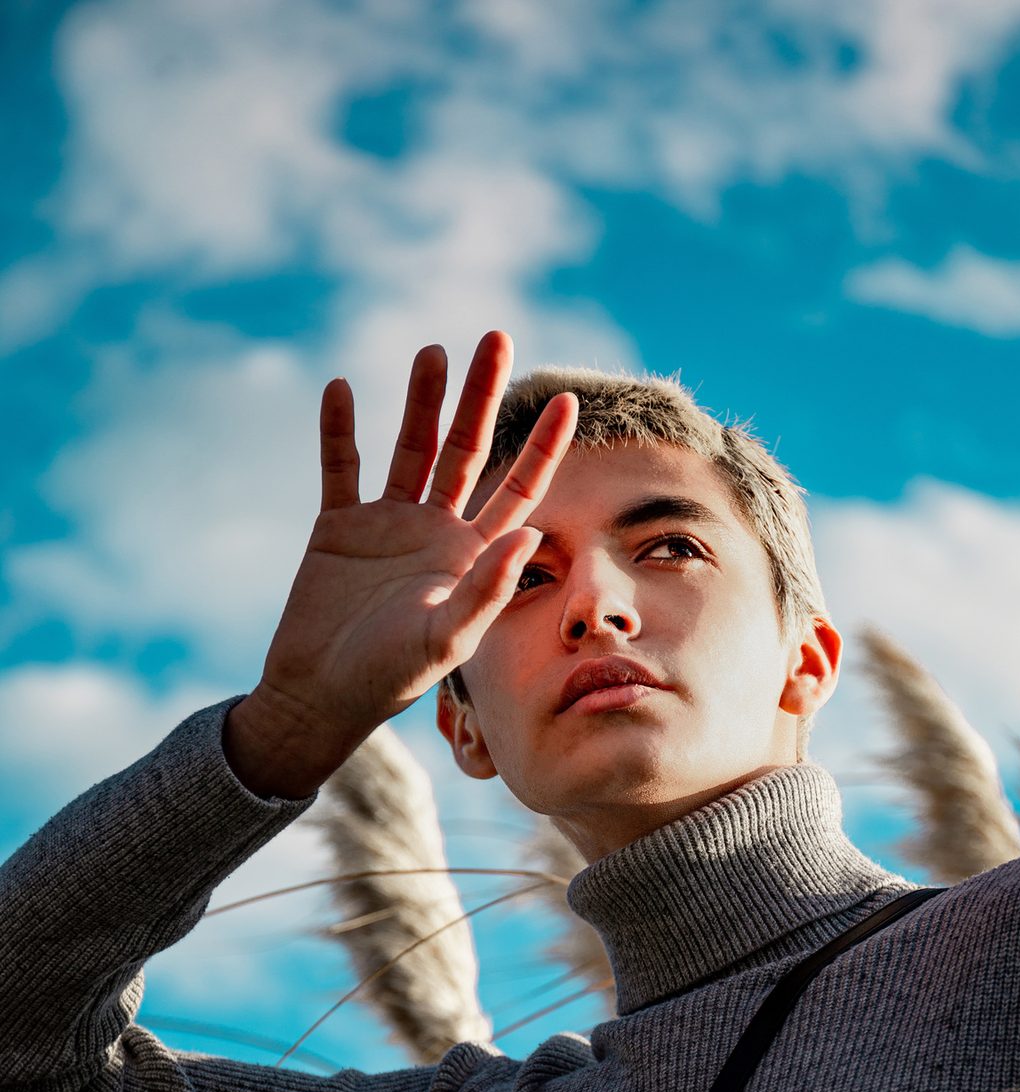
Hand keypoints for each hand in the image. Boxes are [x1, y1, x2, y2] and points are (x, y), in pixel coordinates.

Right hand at [227, 332, 576, 795]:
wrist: (322, 695)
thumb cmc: (390, 678)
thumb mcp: (448, 639)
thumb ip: (488, 589)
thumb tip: (533, 536)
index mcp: (472, 555)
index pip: (518, 489)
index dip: (543, 446)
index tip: (567, 400)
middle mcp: (436, 531)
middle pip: (467, 449)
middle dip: (482, 396)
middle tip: (497, 337)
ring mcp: (386, 525)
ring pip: (410, 448)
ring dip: (420, 401)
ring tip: (433, 351)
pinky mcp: (338, 528)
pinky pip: (340, 469)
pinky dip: (339, 431)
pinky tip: (340, 389)